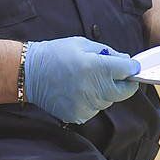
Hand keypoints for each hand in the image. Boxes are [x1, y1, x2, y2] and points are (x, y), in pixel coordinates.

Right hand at [25, 37, 140, 124]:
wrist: (29, 72)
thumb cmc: (55, 54)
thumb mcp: (82, 44)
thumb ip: (108, 53)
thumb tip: (127, 62)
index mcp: (96, 67)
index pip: (129, 71)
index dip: (131, 67)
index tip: (130, 67)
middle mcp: (94, 88)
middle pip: (125, 91)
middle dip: (121, 82)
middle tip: (108, 74)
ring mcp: (86, 104)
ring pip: (109, 101)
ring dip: (104, 92)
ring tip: (85, 81)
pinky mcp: (78, 115)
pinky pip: (94, 109)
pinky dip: (91, 101)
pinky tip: (76, 91)